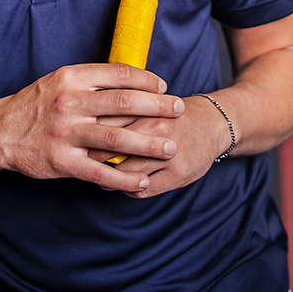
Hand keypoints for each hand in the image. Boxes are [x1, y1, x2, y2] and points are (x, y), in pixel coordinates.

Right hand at [0, 63, 183, 192]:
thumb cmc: (36, 106)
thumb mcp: (59, 82)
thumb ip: (90, 81)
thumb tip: (131, 80)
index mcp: (71, 79)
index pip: (117, 74)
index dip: (145, 80)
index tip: (163, 86)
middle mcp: (69, 103)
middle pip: (123, 102)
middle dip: (157, 106)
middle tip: (178, 110)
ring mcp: (65, 133)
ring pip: (116, 137)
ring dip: (148, 143)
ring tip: (170, 146)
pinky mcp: (61, 161)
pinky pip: (99, 171)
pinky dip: (123, 178)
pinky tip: (142, 180)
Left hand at [88, 95, 228, 199]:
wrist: (213, 124)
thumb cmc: (173, 113)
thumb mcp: (150, 103)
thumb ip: (122, 108)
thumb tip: (86, 118)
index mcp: (148, 108)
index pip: (109, 120)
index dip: (90, 130)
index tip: (80, 135)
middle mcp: (159, 129)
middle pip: (115, 146)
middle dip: (95, 154)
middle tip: (85, 157)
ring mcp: (169, 153)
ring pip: (128, 171)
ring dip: (110, 177)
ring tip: (103, 175)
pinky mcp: (178, 174)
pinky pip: (143, 188)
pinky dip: (129, 188)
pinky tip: (125, 182)